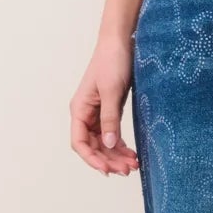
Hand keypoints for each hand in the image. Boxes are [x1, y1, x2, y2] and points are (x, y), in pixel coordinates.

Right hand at [70, 34, 138, 175]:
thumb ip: (110, 119)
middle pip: (93, 146)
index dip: (92, 159)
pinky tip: (132, 154)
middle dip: (108, 160)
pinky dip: (121, 145)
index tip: (107, 170)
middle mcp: (86, 113)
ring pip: (104, 142)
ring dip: (116, 155)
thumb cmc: (112, 61)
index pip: (79, 142)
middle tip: (127, 170)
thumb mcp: (112, 91)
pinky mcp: (109, 110)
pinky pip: (112, 134)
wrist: (121, 42)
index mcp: (79, 109)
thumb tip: (110, 145)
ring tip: (133, 165)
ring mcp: (98, 113)